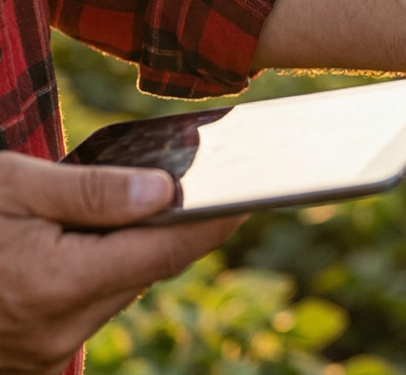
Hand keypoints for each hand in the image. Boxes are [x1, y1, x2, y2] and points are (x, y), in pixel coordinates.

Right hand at [0, 152, 241, 373]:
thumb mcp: (14, 186)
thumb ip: (92, 191)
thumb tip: (163, 191)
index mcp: (59, 282)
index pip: (168, 252)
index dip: (213, 223)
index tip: (245, 200)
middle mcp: (58, 329)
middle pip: (146, 272)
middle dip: (163, 231)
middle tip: (175, 190)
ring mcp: (44, 351)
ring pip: (117, 294)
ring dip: (122, 256)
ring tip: (114, 212)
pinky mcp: (32, 359)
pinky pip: (84, 314)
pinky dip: (90, 280)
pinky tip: (72, 249)